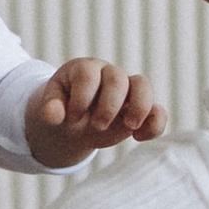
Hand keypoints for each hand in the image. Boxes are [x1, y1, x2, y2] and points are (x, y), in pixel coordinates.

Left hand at [25, 57, 167, 169]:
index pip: (88, 76)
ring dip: (140, 107)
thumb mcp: (51, 106)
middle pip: (118, 78)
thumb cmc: (63, 107)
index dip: (82, 98)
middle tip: (97, 126)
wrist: (74, 120)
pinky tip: (139, 138)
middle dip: (109, 105)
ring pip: (143, 85)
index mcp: (84, 69)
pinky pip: (157, 110)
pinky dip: (155, 124)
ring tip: (130, 127)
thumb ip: (50, 108)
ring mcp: (127, 90)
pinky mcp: (140, 109)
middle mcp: (108, 74)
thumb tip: (53, 116)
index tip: (71, 118)